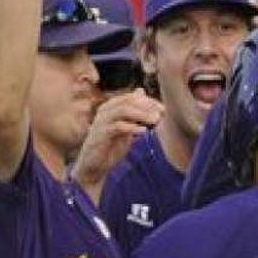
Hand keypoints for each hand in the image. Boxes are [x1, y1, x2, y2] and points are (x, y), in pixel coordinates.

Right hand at [72, 89, 163, 204]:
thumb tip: (141, 91)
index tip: (163, 110)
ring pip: (123, 110)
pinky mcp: (100, 134)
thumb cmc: (111, 147)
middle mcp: (105, 111)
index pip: (132, 98)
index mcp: (111, 107)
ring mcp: (101, 121)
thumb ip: (134, 114)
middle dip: (146, 107)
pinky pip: (117, 127)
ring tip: (155, 121)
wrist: (94, 166)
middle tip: (160, 115)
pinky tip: (144, 131)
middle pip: (128, 101)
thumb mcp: (126, 129)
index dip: (149, 102)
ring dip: (141, 114)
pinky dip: (132, 127)